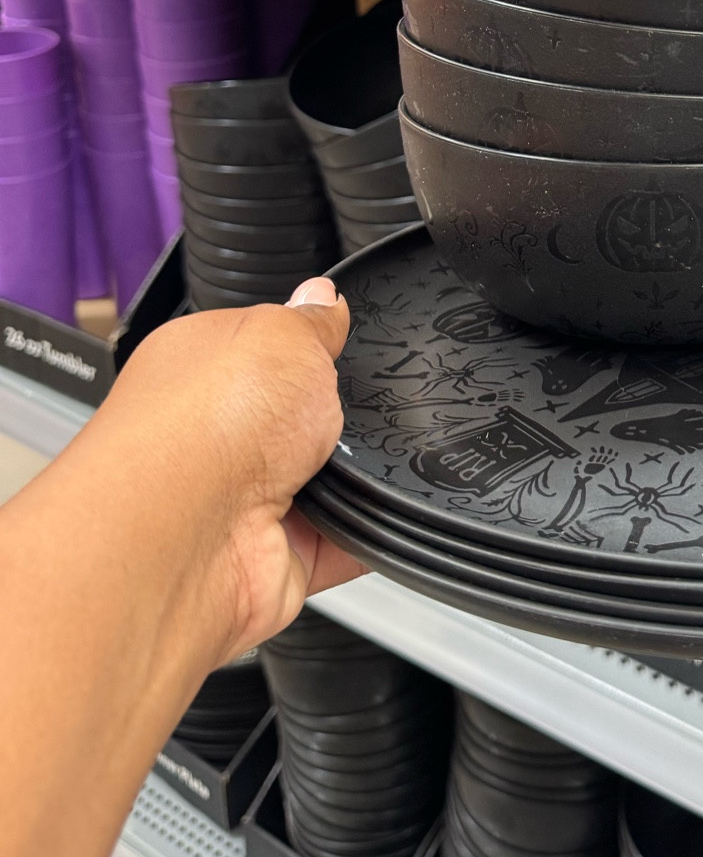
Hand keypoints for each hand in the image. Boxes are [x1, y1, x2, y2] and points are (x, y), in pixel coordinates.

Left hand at [85, 278, 363, 668]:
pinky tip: (364, 512)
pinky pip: (341, 542)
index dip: (305, 343)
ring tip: (340, 458)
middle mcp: (211, 438)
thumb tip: (324, 299)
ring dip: (349, 473)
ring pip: (325, 481)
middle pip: (295, 419)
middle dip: (330, 414)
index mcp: (200, 368)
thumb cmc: (204, 424)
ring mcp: (240, 502)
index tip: (338, 339)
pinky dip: (361, 533)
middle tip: (337, 407)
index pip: (260, 348)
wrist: (185, 534)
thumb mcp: (280, 334)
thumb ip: (310, 321)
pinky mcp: (271, 558)